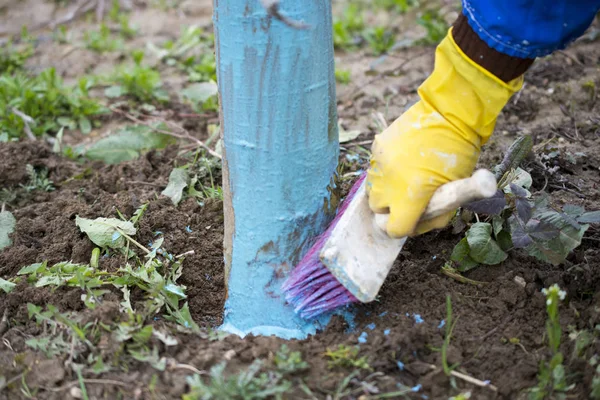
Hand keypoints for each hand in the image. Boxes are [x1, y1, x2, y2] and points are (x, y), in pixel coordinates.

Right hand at [366, 28, 522, 237]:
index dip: (404, 227)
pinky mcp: (376, 148)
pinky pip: (374, 169)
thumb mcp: (457, 191)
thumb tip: (418, 224)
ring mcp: (379, 164)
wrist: (450, 112)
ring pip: (372, 190)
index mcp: (411, 196)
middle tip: (410, 197)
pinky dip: (385, 170)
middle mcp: (389, 183)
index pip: (394, 228)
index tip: (412, 219)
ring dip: (386, 189)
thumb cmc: (460, 154)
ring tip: (406, 177)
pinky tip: (403, 159)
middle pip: (378, 210)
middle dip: (392, 208)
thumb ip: (436, 213)